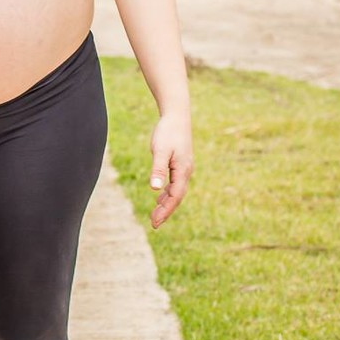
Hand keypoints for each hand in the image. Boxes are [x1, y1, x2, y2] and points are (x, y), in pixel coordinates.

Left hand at [148, 112, 192, 228]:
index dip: (165, 211)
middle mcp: (186, 172)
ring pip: (176, 191)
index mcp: (182, 171)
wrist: (177, 116)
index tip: (155, 222)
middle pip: (177, 197)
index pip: (175, 197)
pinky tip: (160, 197)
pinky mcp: (180, 164)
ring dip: (166, 203)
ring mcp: (184, 168)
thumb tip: (154, 189)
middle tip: (154, 224)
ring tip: (155, 215)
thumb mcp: (160, 151)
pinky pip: (175, 184)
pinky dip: (168, 193)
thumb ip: (158, 169)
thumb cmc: (167, 132)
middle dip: (166, 211)